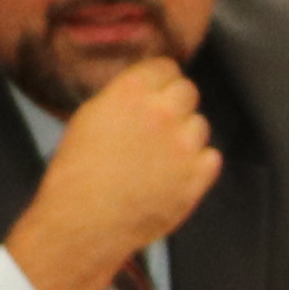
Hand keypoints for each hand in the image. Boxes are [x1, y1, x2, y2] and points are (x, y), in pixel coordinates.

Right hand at [4, 55, 221, 289]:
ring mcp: (183, 145)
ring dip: (186, 136)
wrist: (84, 223)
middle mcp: (161, 112)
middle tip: (160, 127)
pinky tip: (173, 176)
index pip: (165, 66)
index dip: (161, 80)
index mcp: (130, 92)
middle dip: (176, 105)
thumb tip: (145, 91)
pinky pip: (211, 157)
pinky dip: (198, 166)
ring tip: (160, 159)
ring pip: (201, 124)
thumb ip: (123, 99)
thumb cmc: (77, 175)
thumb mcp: (89, 119)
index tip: (158, 91)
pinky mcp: (197, 176)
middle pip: (188, 90)